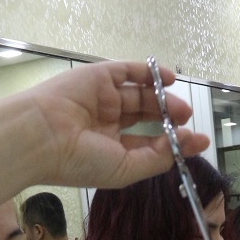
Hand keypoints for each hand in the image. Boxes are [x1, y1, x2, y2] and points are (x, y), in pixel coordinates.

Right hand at [11, 59, 209, 188]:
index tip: (197, 141)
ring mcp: (102, 98)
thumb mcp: (127, 168)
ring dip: (163, 98)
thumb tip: (190, 143)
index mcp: (109, 149)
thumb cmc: (80, 160)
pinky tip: (169, 78)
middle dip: (170, 117)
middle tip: (188, 119)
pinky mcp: (98, 76)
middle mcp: (105, 122)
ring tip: (182, 107)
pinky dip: (150, 72)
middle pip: (146, 116)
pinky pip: (129, 71)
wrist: (42, 137)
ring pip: (140, 94)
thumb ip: (159, 158)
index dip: (172, 141)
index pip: (146, 142)